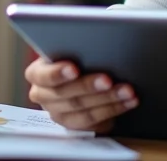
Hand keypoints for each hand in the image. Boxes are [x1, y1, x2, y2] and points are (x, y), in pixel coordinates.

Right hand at [24, 57, 138, 132]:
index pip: (43, 75)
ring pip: (83, 111)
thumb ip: (76, 46)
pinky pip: (96, 123)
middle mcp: (44, 96)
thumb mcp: (72, 46)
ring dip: (109, 101)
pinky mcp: (76, 127)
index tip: (74, 68)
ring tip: (127, 91)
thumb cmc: (79, 54)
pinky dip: (115, 110)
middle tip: (108, 80)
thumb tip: (95, 39)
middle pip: (66, 95)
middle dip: (89, 87)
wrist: (86, 71)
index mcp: (37, 73)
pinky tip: (129, 102)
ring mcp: (59, 114)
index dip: (57, 73)